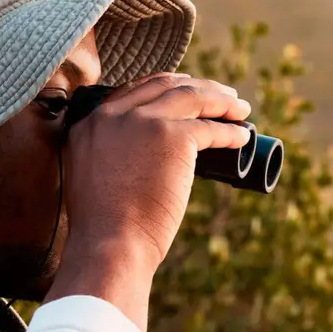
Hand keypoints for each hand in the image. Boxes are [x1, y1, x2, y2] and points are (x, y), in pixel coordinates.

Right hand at [47, 73, 251, 328]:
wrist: (109, 246)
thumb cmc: (102, 230)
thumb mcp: (90, 180)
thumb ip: (105, 159)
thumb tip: (136, 163)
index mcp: (90, 123)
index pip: (135, 91)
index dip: (167, 88)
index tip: (187, 94)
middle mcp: (114, 114)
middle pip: (166, 85)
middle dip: (198, 87)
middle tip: (221, 97)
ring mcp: (144, 122)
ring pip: (192, 97)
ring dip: (221, 101)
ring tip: (240, 110)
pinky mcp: (173, 137)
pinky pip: (211, 128)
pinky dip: (231, 131)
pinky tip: (242, 136)